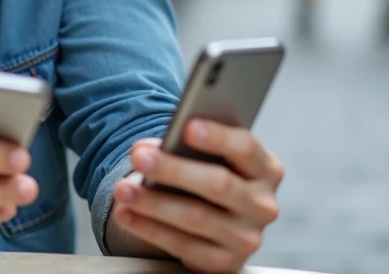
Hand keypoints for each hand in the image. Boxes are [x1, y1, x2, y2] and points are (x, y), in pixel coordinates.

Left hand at [109, 121, 282, 272]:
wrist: (216, 219)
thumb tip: (145, 149)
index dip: (218, 137)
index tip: (188, 127)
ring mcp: (247, 238)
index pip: (246, 148)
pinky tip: (127, 215)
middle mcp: (263, 205)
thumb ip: (183, 146)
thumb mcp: (206, 156)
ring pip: (196, 218)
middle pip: (218, 184)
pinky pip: (184, 247)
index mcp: (266, 169)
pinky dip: (150, 229)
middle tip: (139, 158)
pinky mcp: (225, 263)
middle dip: (173, 170)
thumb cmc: (207, 173)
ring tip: (123, 190)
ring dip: (153, 203)